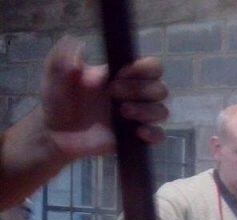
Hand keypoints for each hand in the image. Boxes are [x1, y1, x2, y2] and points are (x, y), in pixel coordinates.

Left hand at [41, 36, 167, 162]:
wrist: (55, 132)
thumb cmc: (58, 102)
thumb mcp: (54, 74)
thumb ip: (63, 56)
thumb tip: (79, 43)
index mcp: (122, 77)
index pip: (152, 67)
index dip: (145, 69)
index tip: (121, 74)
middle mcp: (134, 96)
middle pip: (160, 88)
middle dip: (140, 89)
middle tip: (113, 94)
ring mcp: (137, 118)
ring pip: (162, 111)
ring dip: (147, 110)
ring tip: (122, 112)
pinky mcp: (136, 139)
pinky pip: (159, 135)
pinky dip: (154, 133)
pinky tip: (138, 132)